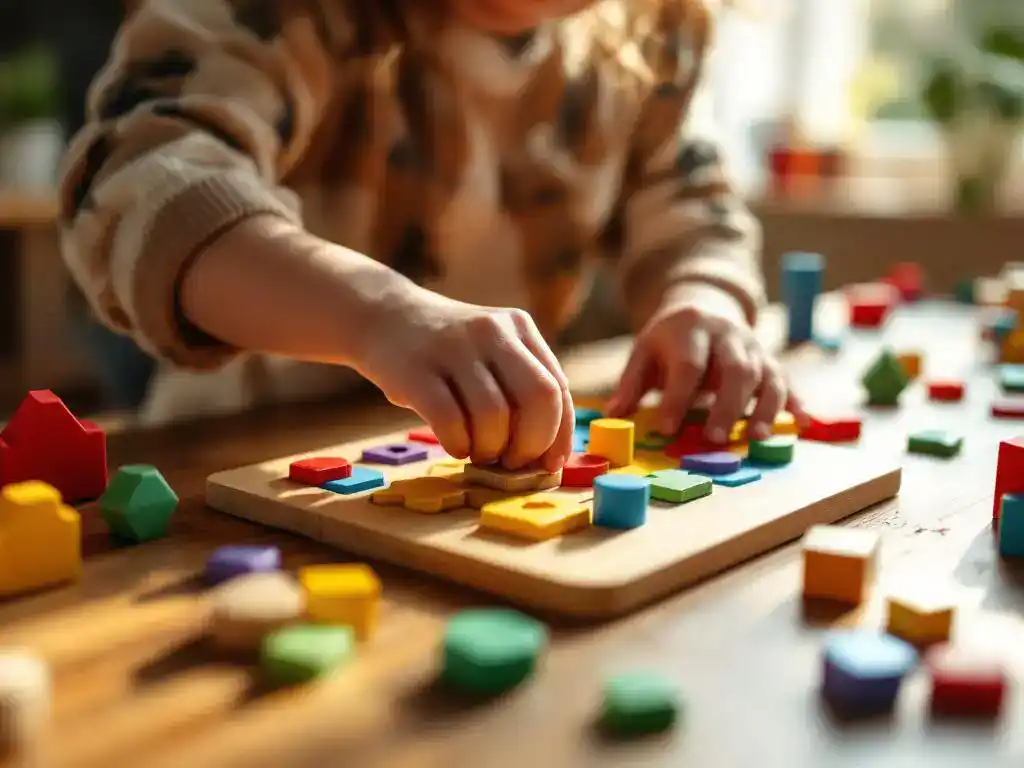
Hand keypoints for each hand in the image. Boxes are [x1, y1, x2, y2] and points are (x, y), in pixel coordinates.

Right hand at [356, 285, 573, 471]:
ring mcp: (452, 346)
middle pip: (538, 397)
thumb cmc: (448, 352)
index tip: (549, 465)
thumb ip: (521, 387)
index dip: (559, 435)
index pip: (557, 387)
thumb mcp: (492, 351)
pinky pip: (449, 420)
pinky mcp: (415, 368)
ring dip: (489, 448)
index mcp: (519, 326)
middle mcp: (491, 330)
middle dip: (532, 442)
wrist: (383, 316)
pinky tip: (455, 445)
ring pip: (493, 415)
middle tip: (512, 461)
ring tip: (478, 451)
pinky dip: (458, 444)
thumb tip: (548, 454)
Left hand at [605, 283, 805, 441]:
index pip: (687, 364)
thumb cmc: (668, 342)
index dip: (678, 396)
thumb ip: (630, 384)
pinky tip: (802, 424)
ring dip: (764, 408)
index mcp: (690, 329)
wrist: (703, 307)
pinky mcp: (770, 362)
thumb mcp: (644, 353)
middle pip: (734, 368)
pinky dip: (796, 403)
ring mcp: (753, 347)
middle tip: (715, 439)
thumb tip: (612, 417)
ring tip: (757, 438)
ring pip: (766, 375)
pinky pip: (786, 382)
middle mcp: (728, 335)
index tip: (667, 428)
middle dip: (727, 404)